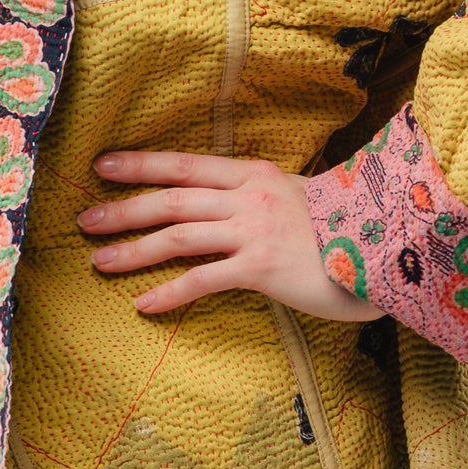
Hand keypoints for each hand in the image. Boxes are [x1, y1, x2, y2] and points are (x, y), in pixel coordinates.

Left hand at [78, 150, 385, 324]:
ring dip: (133, 250)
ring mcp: (252, 231)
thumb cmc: (337, 228)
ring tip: (98, 262)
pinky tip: (144, 305)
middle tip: (83, 220)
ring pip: (178, 237)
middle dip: (123, 209)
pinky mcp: (261, 268)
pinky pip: (204, 280)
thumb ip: (252, 198)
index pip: (183, 164)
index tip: (101, 165)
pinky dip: (170, 293)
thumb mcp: (290, 197)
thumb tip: (214, 205)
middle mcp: (246, 197)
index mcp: (251, 174)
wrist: (384, 249)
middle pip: (170, 199)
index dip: (140, 164)